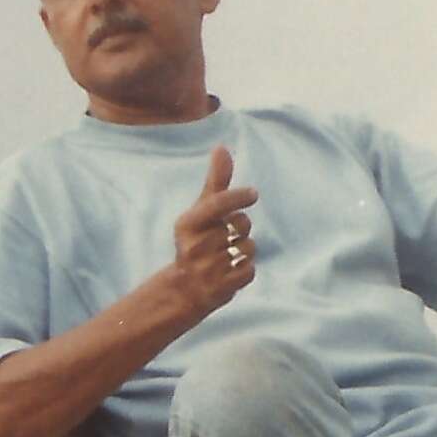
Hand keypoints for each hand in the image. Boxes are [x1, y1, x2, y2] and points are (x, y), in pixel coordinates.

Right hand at [168, 146, 259, 317]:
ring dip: (244, 249)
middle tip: (224, 237)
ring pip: (249, 246)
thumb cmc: (197, 240)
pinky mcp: (222, 288)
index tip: (253, 194)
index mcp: (187, 224)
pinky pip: (250, 269)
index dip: (239, 196)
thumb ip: (215, 180)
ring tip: (224, 256)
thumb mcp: (201, 211)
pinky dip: (244, 269)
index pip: (218, 203)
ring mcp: (208, 268)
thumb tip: (222, 147)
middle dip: (240, 228)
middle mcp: (195, 245)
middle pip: (242, 224)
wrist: (184, 288)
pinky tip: (227, 272)